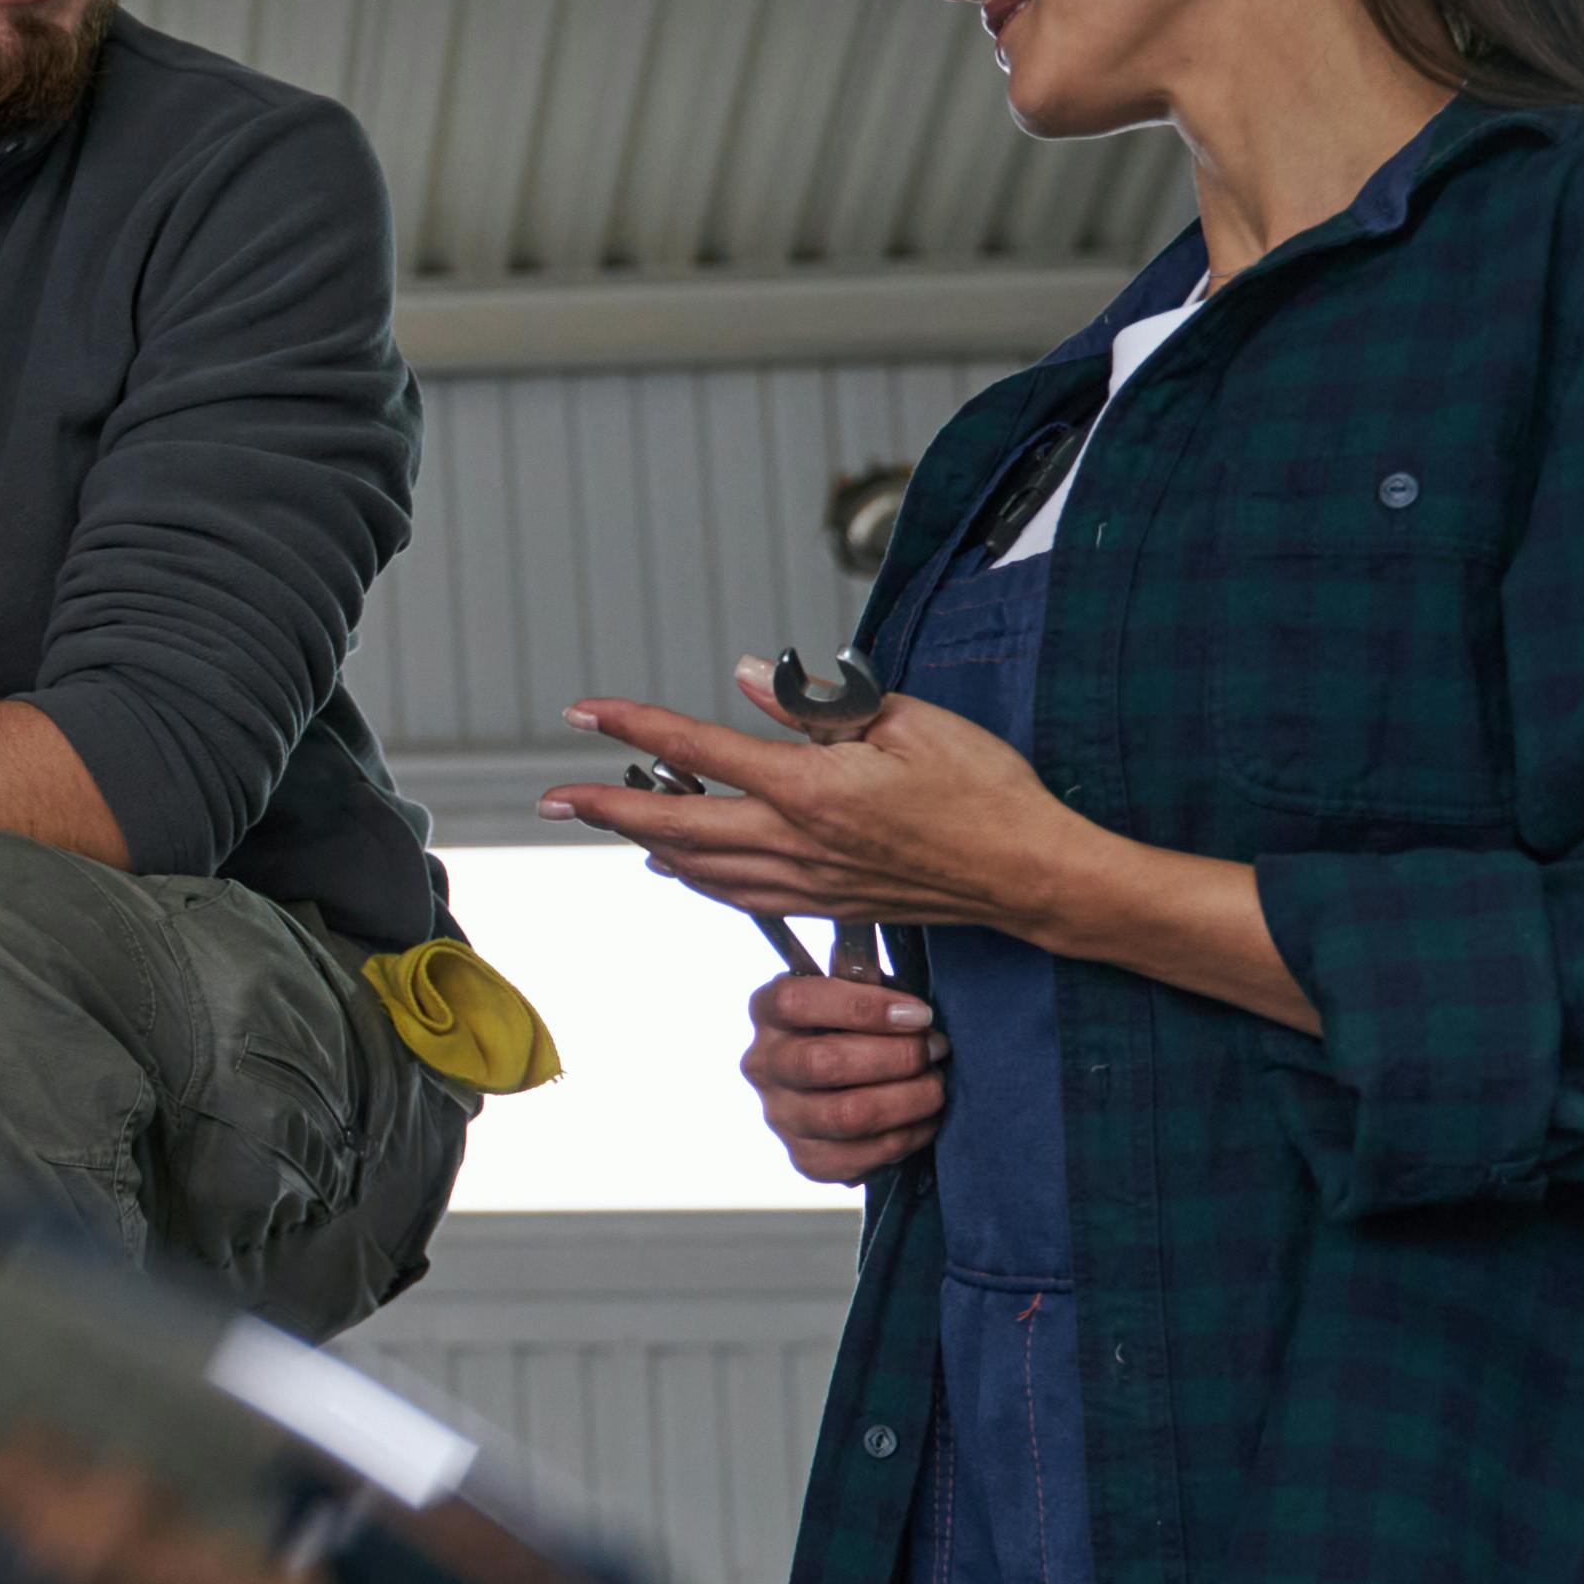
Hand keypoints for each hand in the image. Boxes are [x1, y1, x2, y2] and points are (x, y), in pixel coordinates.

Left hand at [541, 657, 1323, 1037]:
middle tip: (550, 796)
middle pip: (674, 823)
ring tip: (606, 821)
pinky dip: (696, 877)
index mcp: (811, 787)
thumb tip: (743, 677)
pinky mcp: (827, 906)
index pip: (699, 747)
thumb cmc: (985, 788)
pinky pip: (739, 895)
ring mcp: (808, 881)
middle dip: (606, 807)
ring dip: (644, 841)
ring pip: (699, 867)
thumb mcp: (907, 720)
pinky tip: (679, 866)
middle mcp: (795, 842)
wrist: (1032, 875)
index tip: (583, 712)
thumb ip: (816, 704)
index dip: (634, 726)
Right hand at [744, 970, 947, 1183]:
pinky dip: (907, 1137)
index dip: (863, 1007)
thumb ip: (870, 985)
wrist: (844, 1085)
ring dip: (909, 1099)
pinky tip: (925, 1118)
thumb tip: (905, 1006)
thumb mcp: (857, 990)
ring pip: (846, 1115)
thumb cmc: (857, 1025)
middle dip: (897, 1056)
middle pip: (823, 1063)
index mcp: (768, 1012)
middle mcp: (763, 1065)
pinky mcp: (805, 1158)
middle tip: (936, 1049)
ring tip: (936, 1084)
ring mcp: (780, 1116)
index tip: (918, 1014)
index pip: (796, 1002)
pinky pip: (861, 1156)